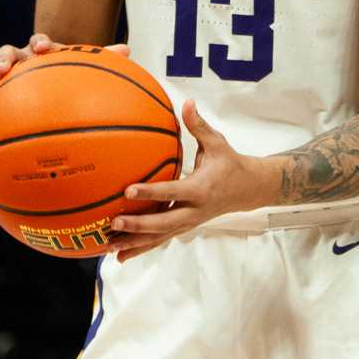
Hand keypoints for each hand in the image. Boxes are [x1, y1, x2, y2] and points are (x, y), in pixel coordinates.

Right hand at [0, 34, 128, 133]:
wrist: (47, 73)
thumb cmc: (67, 71)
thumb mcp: (81, 64)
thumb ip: (102, 58)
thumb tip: (127, 50)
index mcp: (40, 50)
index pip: (39, 41)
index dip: (40, 43)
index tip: (43, 49)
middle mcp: (20, 60)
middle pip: (7, 53)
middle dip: (3, 60)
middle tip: (3, 69)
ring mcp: (6, 77)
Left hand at [108, 100, 272, 261]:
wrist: (248, 190)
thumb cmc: (229, 163)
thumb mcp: (217, 143)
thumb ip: (199, 126)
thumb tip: (187, 103)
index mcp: (200, 189)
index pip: (171, 191)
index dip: (150, 192)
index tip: (128, 189)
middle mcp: (194, 211)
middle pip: (163, 223)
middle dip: (138, 225)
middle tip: (114, 221)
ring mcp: (189, 223)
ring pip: (159, 237)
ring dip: (135, 243)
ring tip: (110, 246)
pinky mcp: (184, 228)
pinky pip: (161, 240)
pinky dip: (141, 248)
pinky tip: (121, 255)